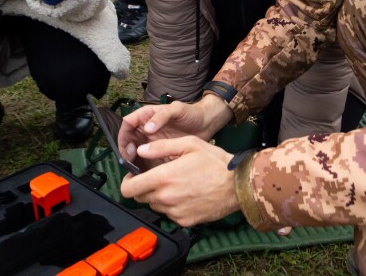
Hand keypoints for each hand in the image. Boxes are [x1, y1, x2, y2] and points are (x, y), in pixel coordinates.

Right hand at [117, 96, 234, 165]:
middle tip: (131, 162)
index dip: (124, 136)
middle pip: (129, 140)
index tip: (128, 149)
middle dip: (127, 151)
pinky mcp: (160, 152)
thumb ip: (162, 116)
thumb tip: (147, 128)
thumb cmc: (191, 113)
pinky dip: (144, 166)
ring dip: (134, 160)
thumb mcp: (177, 110)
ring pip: (136, 151)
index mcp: (147, 115)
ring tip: (137, 171)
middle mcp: (146, 128)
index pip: (127, 124)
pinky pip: (147, 159)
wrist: (206, 124)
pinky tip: (147, 174)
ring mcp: (153, 141)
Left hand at [120, 136, 238, 225]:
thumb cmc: (215, 162)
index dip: (127, 182)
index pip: (129, 188)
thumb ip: (161, 147)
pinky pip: (169, 214)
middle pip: (140, 197)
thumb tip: (141, 151)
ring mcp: (174, 212)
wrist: (238, 185)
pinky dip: (172, 206)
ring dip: (159, 196)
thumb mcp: (189, 144)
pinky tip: (186, 195)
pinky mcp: (184, 221)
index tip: (133, 177)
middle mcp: (166, 197)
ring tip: (176, 184)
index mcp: (163, 177)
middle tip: (158, 178)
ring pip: (155, 205)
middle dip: (144, 187)